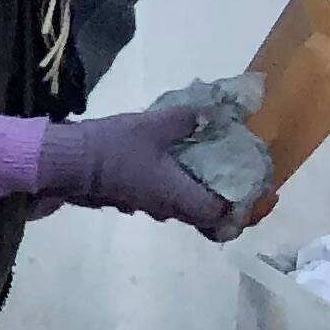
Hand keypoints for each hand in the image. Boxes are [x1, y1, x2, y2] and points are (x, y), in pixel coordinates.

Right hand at [39, 105, 252, 239]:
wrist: (65, 162)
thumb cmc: (114, 148)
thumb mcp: (156, 125)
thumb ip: (189, 119)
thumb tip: (211, 113)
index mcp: (179, 196)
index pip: (223, 216)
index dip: (247, 210)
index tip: (264, 196)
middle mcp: (167, 208)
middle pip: (208, 217)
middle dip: (230, 204)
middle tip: (246, 183)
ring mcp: (146, 206)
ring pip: (186, 207)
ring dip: (204, 193)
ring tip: (215, 167)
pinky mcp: (131, 198)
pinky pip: (167, 199)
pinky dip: (182, 187)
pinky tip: (180, 164)